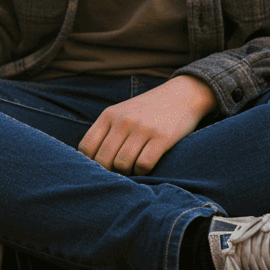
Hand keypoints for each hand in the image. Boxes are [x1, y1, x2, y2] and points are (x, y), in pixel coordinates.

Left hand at [78, 75, 216, 175]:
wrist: (183, 95)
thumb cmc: (148, 111)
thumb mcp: (122, 113)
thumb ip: (106, 132)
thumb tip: (90, 163)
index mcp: (109, 115)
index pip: (86, 147)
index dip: (89, 164)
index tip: (99, 169)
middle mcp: (123, 121)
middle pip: (103, 160)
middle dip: (108, 172)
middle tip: (118, 173)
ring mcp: (143, 128)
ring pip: (122, 164)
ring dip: (127, 173)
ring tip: (132, 169)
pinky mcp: (162, 137)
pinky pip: (144, 165)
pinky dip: (142, 171)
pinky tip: (146, 166)